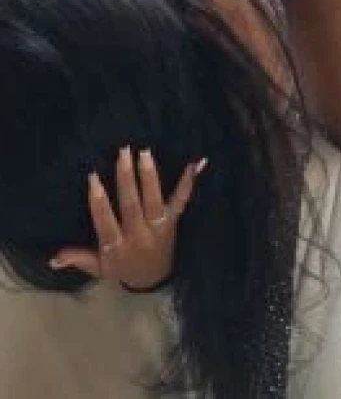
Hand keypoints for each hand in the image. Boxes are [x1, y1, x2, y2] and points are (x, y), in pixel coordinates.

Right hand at [49, 147, 206, 289]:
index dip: (100, 202)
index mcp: (118, 247)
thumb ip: (78, 258)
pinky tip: (195, 164)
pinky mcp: (174, 222)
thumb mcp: (98, 268)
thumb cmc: (122, 267)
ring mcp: (159, 228)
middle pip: (132, 206)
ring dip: (150, 177)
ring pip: (155, 202)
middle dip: (127, 180)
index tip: (93, 177)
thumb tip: (53, 258)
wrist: (154, 280)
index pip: (106, 223)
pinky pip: (181, 202)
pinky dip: (188, 183)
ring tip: (145, 153)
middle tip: (123, 153)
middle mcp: (139, 236)